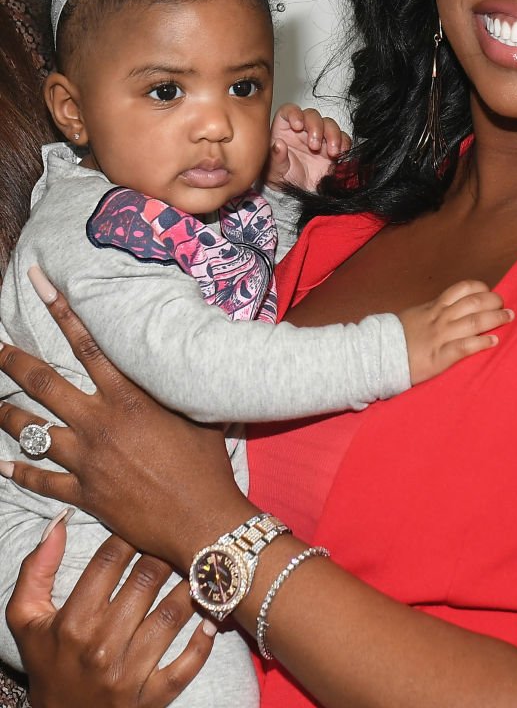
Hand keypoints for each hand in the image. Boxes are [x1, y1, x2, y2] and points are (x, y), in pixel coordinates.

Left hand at [0, 269, 254, 570]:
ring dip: (7, 416)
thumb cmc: (207, 464)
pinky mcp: (83, 494)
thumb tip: (179, 362)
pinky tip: (1, 467)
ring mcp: (86, 460)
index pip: (87, 346)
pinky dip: (18, 473)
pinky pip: (40, 481)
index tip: (39, 286)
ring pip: (33, 432)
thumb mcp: (197, 414)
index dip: (62, 313)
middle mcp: (99, 424)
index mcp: (128, 399)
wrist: (201, 518)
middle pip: (44, 385)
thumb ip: (176, 389)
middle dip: (14, 363)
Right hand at [8, 516, 213, 707]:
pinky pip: (185, 667)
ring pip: (172, 615)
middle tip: (179, 534)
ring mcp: (128, 675)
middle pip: (146, 579)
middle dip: (166, 551)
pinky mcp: (151, 698)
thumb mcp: (27, 620)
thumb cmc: (49, 662)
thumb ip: (36, 572)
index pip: (110, 560)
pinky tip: (211, 619)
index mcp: (73, 622)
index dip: (131, 532)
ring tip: (202, 564)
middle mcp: (101, 646)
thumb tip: (58, 525)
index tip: (145, 520)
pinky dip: (203, 642)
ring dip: (192, 585)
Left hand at [266, 103, 350, 191]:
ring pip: (329, 124)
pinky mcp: (334, 146)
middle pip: (312, 115)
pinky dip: (344, 143)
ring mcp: (320, 136)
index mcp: (285, 129)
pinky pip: (343, 137)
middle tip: (314, 146)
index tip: (298, 125)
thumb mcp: (275, 171)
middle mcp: (303, 129)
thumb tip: (278, 144)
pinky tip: (340, 153)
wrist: (300, 193)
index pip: (289, 111)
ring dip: (333, 135)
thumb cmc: (284, 178)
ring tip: (332, 153)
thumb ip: (276, 157)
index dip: (295, 113)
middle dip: (316, 127)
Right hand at [398, 280, 513, 383]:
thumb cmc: (397, 337)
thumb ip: (433, 310)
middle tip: (506, 306)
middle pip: (474, 303)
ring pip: (474, 322)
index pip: (461, 289)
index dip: (480, 288)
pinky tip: (494, 341)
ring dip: (495, 318)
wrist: (378, 355)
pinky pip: (465, 347)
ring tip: (508, 317)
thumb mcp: (415, 315)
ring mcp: (441, 337)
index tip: (490, 292)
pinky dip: (482, 343)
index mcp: (434, 307)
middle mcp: (440, 318)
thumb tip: (449, 307)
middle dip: (494, 301)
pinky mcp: (440, 357)